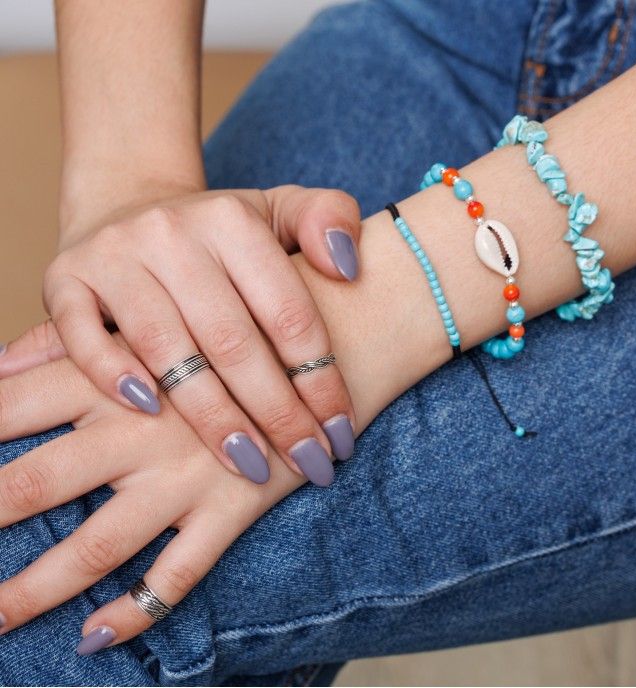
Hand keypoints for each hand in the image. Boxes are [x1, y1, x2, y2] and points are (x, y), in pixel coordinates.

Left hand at [0, 334, 307, 652]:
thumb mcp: (164, 317)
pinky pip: (178, 573)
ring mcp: (186, 475)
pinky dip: (135, 608)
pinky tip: (94, 636)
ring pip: (95, 546)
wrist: (330, 343)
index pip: (10, 407)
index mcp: (116, 375)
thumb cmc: (244, 323)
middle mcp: (140, 429)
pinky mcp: (232, 506)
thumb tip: (3, 360)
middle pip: (35, 484)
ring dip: (33, 591)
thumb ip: (82, 339)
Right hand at [44, 187, 360, 485]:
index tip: (341, 433)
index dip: (321, 381)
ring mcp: (114, 256)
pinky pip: (82, 336)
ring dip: (211, 417)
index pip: (288, 314)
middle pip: (233, 342)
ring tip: (251, 466)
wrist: (132, 205)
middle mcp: (172, 234)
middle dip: (277, 415)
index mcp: (233, 220)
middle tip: (309, 464)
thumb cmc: (220, 231)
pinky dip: (112, 376)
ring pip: (167, 351)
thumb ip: (327, 220)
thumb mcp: (281, 209)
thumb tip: (349, 269)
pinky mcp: (65, 279)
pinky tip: (150, 415)